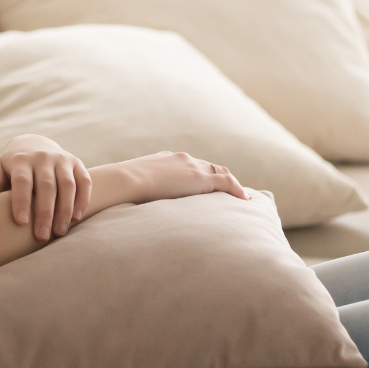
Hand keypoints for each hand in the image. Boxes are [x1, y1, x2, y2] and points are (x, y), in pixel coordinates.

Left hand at [0, 135, 91, 240]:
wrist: (35, 144)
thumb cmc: (14, 165)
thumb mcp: (1, 168)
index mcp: (22, 160)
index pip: (22, 181)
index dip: (21, 201)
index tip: (21, 223)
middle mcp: (43, 157)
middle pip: (46, 186)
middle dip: (45, 212)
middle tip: (42, 236)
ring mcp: (62, 159)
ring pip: (67, 185)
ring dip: (65, 210)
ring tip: (60, 231)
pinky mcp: (77, 164)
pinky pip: (84, 181)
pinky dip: (82, 199)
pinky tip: (76, 217)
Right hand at [123, 151, 249, 203]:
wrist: (126, 180)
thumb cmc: (122, 188)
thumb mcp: (131, 187)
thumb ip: (137, 193)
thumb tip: (129, 208)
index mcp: (166, 160)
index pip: (189, 165)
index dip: (200, 174)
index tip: (205, 184)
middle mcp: (182, 160)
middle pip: (208, 166)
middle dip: (218, 177)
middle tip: (228, 191)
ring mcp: (192, 167)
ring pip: (220, 172)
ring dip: (230, 184)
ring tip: (241, 197)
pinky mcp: (200, 179)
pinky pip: (226, 182)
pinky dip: (238, 189)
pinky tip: (246, 200)